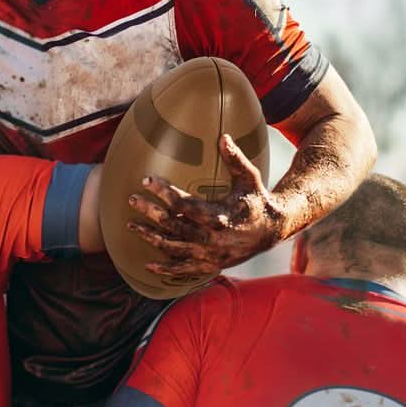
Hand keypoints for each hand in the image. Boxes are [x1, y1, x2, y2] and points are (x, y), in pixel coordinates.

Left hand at [127, 134, 287, 280]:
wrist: (273, 230)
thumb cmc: (258, 199)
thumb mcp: (250, 177)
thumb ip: (235, 158)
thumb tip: (223, 136)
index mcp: (220, 215)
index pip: (184, 204)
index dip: (163, 193)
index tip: (147, 180)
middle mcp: (213, 238)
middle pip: (173, 226)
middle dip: (150, 212)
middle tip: (132, 199)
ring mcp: (210, 254)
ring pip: (173, 248)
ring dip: (150, 237)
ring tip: (132, 225)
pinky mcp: (211, 264)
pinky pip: (184, 270)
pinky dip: (165, 270)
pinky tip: (149, 265)